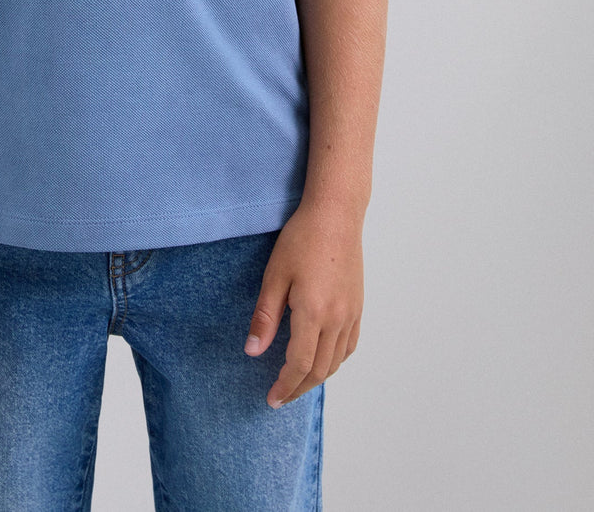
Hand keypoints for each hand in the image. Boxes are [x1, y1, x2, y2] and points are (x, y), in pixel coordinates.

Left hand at [244, 201, 363, 406]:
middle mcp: (337, 319)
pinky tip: (323, 360)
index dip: (284, 386)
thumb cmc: (301, 239)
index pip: (299, 364)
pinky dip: (335, 361)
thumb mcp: (275, 275)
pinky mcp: (358, 305)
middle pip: (319, 369)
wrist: (336, 214)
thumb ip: (265, 317)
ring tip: (297, 383)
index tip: (271, 399)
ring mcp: (352, 313)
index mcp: (314, 313)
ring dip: (316, 378)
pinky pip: (349, 345)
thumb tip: (253, 352)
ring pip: (336, 361)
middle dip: (298, 388)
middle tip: (280, 397)